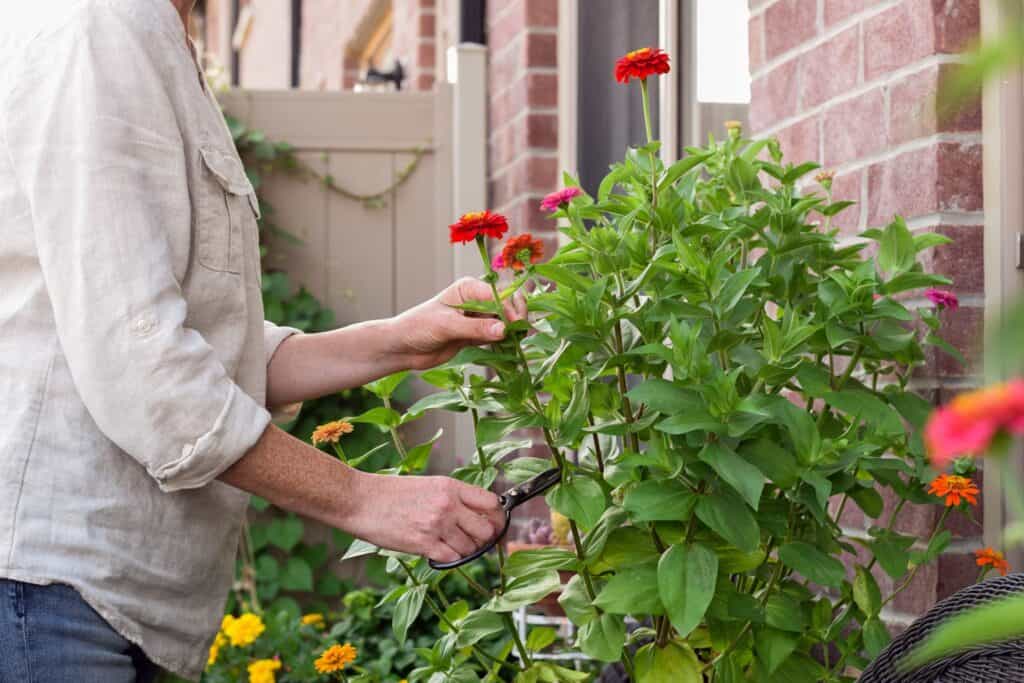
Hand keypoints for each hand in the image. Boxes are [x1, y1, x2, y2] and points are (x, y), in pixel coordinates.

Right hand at [345, 471, 505, 563]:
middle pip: (486, 529)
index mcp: (451, 486)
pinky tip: (438, 552)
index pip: (491, 503)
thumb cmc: (391, 493)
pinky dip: (449, 559)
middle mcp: (448, 505)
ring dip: (464, 551)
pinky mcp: (423, 544)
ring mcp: (437, 525)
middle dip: (484, 538)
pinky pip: (452, 559)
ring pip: (470, 548)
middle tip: (474, 541)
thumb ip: (453, 498)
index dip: (497, 517)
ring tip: (450, 546)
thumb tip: (476, 514)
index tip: (494, 524)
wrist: (361, 500)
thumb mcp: (429, 485)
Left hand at [389, 277, 527, 369]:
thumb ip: (476, 328)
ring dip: (513, 332)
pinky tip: (509, 350)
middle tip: (521, 335)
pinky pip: (497, 337)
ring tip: (517, 344)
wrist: (402, 347)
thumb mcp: (447, 326)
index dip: (510, 309)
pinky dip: (505, 343)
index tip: (515, 326)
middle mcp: (476, 300)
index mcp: (469, 288)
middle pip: (507, 306)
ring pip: (505, 322)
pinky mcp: (477, 335)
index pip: (499, 294)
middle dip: (516, 318)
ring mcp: (477, 318)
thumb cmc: (418, 327)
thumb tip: (505, 329)